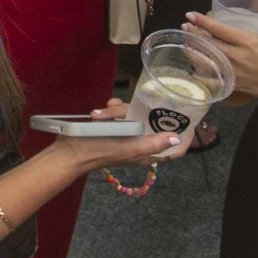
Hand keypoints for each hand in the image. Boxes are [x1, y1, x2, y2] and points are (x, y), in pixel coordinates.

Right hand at [51, 99, 189, 174]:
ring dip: (121, 109)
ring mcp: (125, 136)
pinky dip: (111, 110)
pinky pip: (118, 115)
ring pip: (134, 116)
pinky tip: (102, 109)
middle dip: (144, 112)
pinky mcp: (112, 129)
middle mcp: (139, 144)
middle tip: (133, 105)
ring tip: (107, 107)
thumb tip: (176, 138)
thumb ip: (152, 143)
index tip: (187, 119)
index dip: (184, 137)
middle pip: (153, 124)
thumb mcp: (128, 147)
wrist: (70, 152)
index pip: (174, 149)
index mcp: (147, 152)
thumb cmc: (99, 151)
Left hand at [185, 6, 257, 107]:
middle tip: (184, 27)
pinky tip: (196, 70)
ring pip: (209, 63)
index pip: (220, 30)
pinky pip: (216, 80)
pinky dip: (204, 74)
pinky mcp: (238, 86)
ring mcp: (237, 73)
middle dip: (194, 35)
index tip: (190, 14)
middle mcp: (239, 57)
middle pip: (209, 45)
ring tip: (185, 45)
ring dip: (195, 53)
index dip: (203, 22)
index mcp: (250, 42)